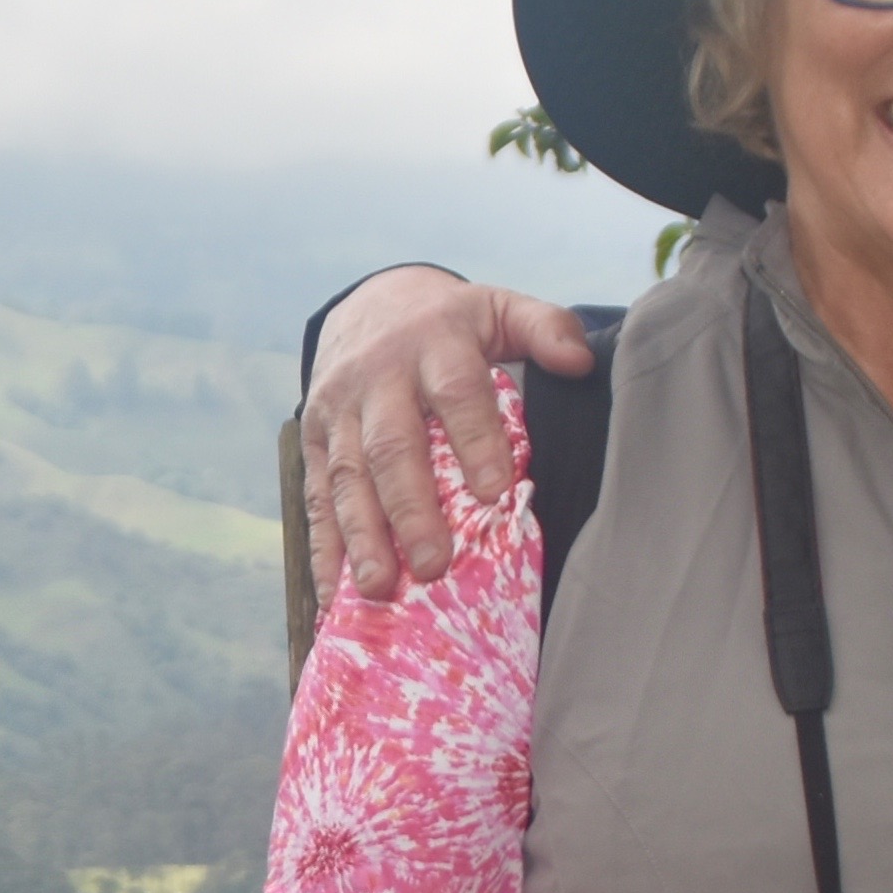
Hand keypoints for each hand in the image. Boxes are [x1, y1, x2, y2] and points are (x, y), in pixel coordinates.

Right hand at [302, 269, 593, 600]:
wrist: (368, 303)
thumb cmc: (449, 323)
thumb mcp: (499, 308)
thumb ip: (544, 328)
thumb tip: (580, 362)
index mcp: (434, 343)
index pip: (456, 392)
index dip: (474, 439)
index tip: (493, 491)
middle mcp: (378, 377)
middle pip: (392, 445)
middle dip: (411, 508)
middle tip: (433, 564)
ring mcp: (337, 410)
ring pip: (347, 475)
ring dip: (360, 535)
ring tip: (377, 587)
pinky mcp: (312, 439)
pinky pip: (316, 494)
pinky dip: (322, 545)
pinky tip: (330, 589)